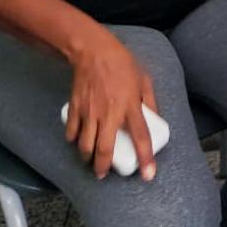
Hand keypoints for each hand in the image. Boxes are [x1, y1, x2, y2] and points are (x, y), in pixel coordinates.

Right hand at [64, 27, 158, 180]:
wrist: (94, 52)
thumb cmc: (122, 64)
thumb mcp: (144, 80)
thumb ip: (150, 101)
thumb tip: (154, 118)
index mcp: (131, 106)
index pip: (141, 137)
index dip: (145, 157)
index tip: (148, 174)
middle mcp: (110, 113)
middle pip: (105, 149)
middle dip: (103, 167)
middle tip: (103, 173)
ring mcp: (90, 112)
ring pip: (85, 145)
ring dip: (87, 157)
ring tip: (91, 161)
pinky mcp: (75, 108)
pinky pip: (72, 131)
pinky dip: (73, 140)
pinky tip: (77, 142)